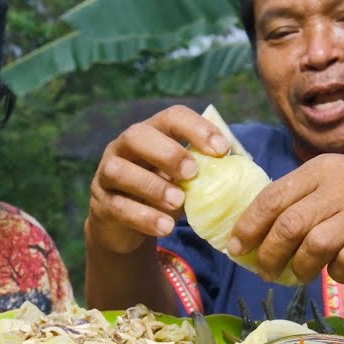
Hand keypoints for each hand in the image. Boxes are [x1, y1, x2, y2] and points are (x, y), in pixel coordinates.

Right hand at [86, 105, 229, 254]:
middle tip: (192, 173)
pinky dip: (144, 217)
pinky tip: (166, 226)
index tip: (222, 150)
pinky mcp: (102, 204)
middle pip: (137, 136)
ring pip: (120, 170)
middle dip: (167, 152)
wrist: (127, 225)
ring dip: (152, 185)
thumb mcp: (185, 178)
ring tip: (178, 201)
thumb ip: (206, 169)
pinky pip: (119, 207)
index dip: (196, 129)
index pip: (171, 117)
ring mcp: (107, 175)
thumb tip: (242, 166)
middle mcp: (124, 147)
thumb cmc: (164, 191)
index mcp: (151, 133)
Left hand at [228, 155, 343, 283]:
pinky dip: (336, 275)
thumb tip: (253, 231)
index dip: (249, 225)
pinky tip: (339, 273)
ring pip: (313, 247)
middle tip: (264, 271)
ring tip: (300, 275)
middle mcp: (343, 185)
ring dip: (300, 268)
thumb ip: (303, 198)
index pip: (272, 196)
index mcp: (323, 168)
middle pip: (288, 225)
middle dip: (268, 254)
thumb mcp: (339, 181)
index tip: (236, 248)